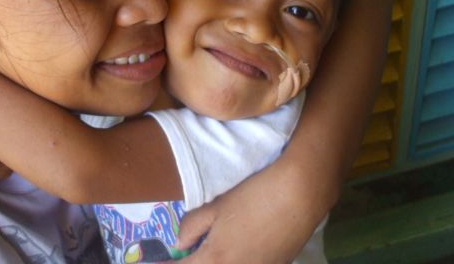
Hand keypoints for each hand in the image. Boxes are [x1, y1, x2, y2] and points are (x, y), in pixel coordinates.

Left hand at [177, 160, 321, 263]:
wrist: (298, 197)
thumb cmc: (253, 198)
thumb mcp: (216, 207)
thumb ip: (192, 227)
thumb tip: (179, 244)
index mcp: (213, 261)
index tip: (155, 263)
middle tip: (184, 256)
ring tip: (208, 253)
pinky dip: (233, 263)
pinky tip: (232, 254)